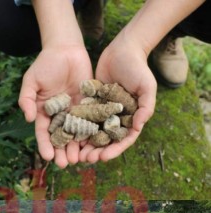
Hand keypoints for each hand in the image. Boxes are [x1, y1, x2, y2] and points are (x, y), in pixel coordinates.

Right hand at [19, 44, 92, 167]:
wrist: (66, 49)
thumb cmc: (45, 64)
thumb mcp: (31, 81)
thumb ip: (26, 99)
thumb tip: (28, 118)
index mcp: (43, 113)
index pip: (43, 133)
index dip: (45, 145)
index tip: (48, 157)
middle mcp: (59, 115)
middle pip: (61, 138)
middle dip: (62, 152)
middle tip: (66, 164)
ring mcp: (75, 111)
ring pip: (77, 133)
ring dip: (77, 148)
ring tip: (80, 160)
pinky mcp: (89, 105)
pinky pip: (92, 121)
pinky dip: (93, 133)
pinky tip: (95, 144)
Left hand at [79, 37, 155, 162]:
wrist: (122, 50)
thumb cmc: (138, 68)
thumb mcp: (146, 87)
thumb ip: (145, 107)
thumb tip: (138, 127)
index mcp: (131, 118)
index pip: (123, 140)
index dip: (114, 150)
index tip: (103, 157)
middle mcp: (116, 118)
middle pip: (106, 140)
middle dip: (96, 151)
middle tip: (85, 159)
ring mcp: (102, 112)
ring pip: (92, 133)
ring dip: (84, 144)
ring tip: (75, 154)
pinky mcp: (90, 104)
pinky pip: (82, 119)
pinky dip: (76, 128)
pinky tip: (67, 136)